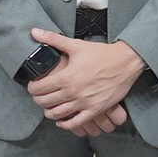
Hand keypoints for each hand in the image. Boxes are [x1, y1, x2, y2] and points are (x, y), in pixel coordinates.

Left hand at [28, 29, 143, 135]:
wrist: (125, 63)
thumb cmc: (101, 54)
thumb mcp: (76, 45)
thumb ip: (53, 39)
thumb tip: (34, 31)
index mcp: (66, 77)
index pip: (39, 89)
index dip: (32, 88)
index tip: (33, 86)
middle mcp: (73, 92)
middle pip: (45, 103)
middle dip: (38, 100)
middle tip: (39, 96)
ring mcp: (84, 103)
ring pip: (57, 115)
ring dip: (49, 113)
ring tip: (49, 108)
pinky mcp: (95, 110)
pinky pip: (76, 123)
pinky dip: (65, 124)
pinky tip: (62, 121)